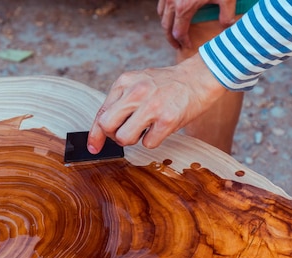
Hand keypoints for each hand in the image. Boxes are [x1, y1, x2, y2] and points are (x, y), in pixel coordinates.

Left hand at [88, 54, 226, 152]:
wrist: (199, 77)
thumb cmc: (168, 84)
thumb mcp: (139, 82)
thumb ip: (121, 101)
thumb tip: (104, 128)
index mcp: (125, 82)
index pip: (101, 113)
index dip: (94, 134)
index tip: (93, 147)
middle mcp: (136, 92)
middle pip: (107, 126)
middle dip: (114, 136)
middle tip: (127, 133)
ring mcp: (152, 106)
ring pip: (125, 138)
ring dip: (133, 140)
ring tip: (145, 129)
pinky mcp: (167, 119)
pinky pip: (148, 144)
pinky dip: (153, 141)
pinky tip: (161, 128)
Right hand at [157, 0, 236, 48]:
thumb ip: (227, 15)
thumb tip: (227, 27)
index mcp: (183, 8)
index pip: (178, 33)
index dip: (182, 42)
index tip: (187, 46)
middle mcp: (171, 2)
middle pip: (166, 26)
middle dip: (170, 38)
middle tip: (177, 45)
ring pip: (161, 14)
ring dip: (167, 24)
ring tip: (174, 30)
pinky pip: (162, 2)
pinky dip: (165, 11)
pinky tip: (173, 12)